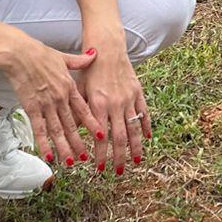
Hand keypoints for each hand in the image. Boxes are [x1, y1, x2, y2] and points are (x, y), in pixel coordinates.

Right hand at [0, 35, 101, 170]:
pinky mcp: (32, 107)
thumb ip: (80, 61)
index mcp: (69, 87)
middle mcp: (60, 98)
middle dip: (79, 143)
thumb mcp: (63, 57)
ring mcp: (46, 104)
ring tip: (71, 162)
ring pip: (58, 131)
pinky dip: (44, 144)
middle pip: (72, 125)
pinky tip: (49, 156)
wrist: (20, 53)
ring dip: (65, 148)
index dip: (93, 124)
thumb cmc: (40, 53)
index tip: (101, 136)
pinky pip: (39, 129)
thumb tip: (94, 54)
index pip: (84, 110)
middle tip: (86, 157)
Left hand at [79, 43, 148, 175]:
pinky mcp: (138, 93)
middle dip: (119, 158)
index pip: (100, 137)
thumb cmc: (89, 70)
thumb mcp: (79, 90)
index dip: (101, 154)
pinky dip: (146, 127)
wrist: (107, 48)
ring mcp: (129, 99)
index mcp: (98, 104)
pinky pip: (144, 113)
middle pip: (120, 138)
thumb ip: (80, 112)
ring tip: (137, 162)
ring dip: (136, 148)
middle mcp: (115, 104)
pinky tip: (147, 139)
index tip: (99, 168)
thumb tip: (74, 133)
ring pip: (134, 129)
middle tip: (119, 173)